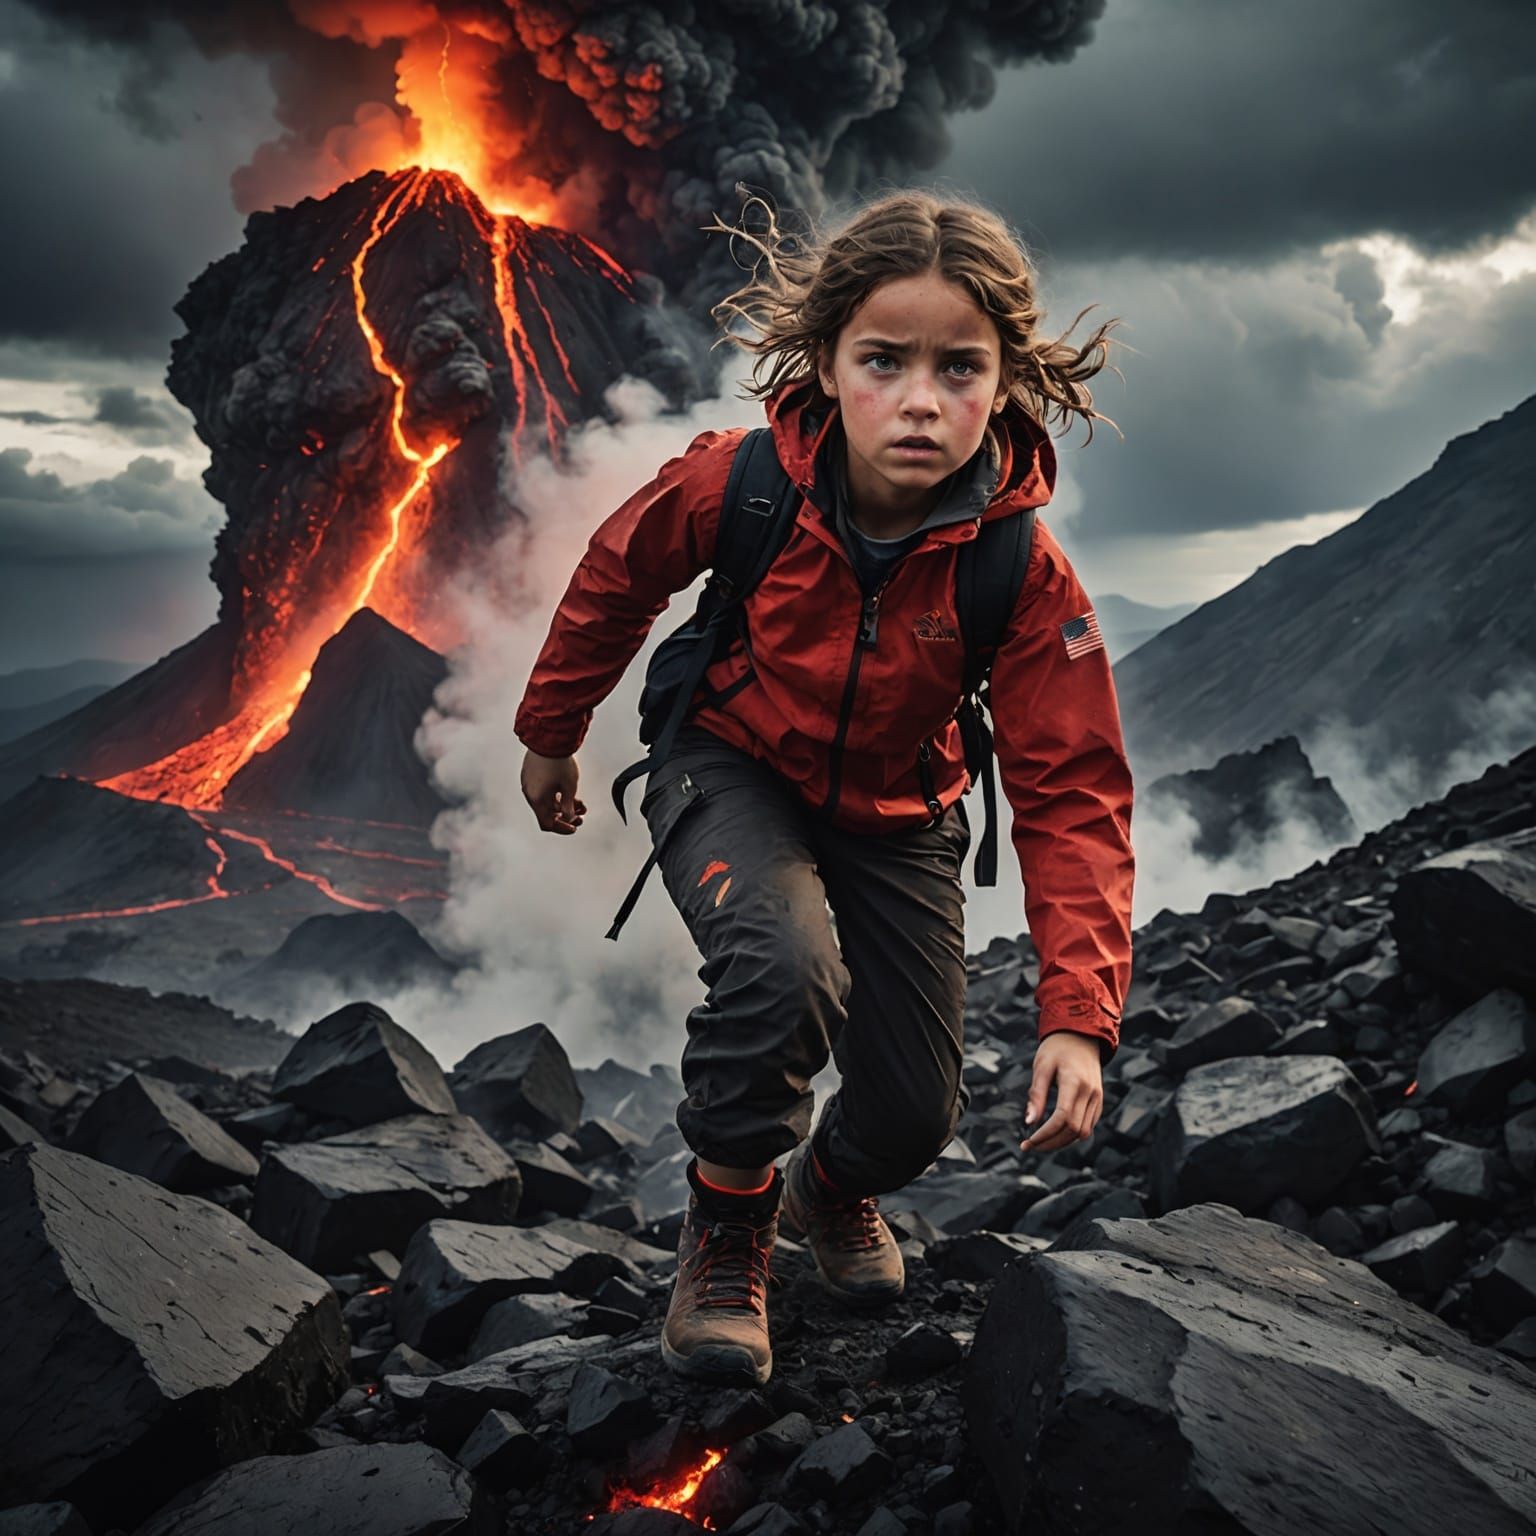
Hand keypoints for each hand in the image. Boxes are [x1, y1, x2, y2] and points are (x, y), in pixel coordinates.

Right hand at [521, 748, 587, 833]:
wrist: (549, 739)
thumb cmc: (558, 762)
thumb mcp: (569, 788)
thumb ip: (569, 807)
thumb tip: (569, 818)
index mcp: (537, 800)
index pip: (547, 823)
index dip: (562, 828)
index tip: (573, 827)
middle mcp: (529, 792)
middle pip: (547, 812)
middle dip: (565, 816)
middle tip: (579, 815)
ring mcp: (528, 782)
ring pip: (546, 801)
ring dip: (562, 804)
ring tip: (578, 802)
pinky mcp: (530, 773)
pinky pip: (541, 790)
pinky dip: (554, 794)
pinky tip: (567, 790)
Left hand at [1020, 1030, 1103, 1153]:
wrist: (1081, 1036)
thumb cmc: (1056, 1049)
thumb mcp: (1041, 1066)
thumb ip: (1036, 1094)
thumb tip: (1029, 1121)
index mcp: (1074, 1082)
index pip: (1062, 1117)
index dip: (1045, 1134)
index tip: (1028, 1141)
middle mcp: (1090, 1092)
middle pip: (1073, 1130)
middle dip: (1051, 1143)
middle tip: (1030, 1145)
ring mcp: (1097, 1098)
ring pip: (1083, 1132)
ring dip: (1062, 1142)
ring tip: (1041, 1142)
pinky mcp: (1098, 1101)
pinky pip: (1088, 1126)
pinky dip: (1072, 1135)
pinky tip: (1055, 1134)